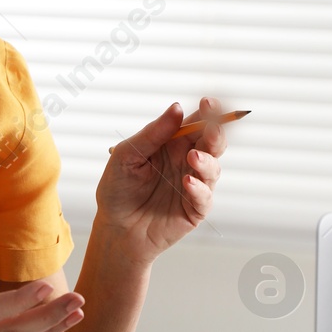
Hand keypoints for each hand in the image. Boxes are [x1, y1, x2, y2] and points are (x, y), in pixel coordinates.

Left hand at [96, 97, 225, 262]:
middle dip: (217, 132)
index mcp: (173, 144)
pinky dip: (199, 189)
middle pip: (213, 142)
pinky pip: (205, 197)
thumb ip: (153, 133)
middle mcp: (187, 161)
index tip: (209, 103)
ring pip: (214, 168)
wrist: (115, 228)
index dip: (208, 112)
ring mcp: (194, 185)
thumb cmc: (118, 189)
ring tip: (191, 158)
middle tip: (212, 127)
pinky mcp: (195, 209)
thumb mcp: (127, 155)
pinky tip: (187, 183)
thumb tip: (177, 108)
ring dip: (207, 161)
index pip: (197, 122)